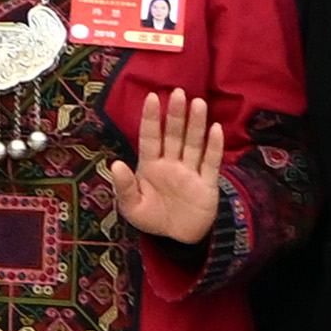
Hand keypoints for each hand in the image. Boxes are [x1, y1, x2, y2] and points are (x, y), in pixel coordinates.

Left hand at [117, 84, 231, 246]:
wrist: (178, 238)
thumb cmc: (153, 217)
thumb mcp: (132, 207)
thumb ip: (124, 187)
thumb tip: (115, 164)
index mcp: (150, 166)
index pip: (150, 137)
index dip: (150, 118)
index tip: (151, 97)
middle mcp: (171, 163)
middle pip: (173, 135)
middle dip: (175, 115)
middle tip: (178, 92)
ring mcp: (190, 172)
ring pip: (193, 144)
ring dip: (195, 124)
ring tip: (197, 103)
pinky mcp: (207, 184)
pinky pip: (210, 163)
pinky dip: (214, 147)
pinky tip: (215, 129)